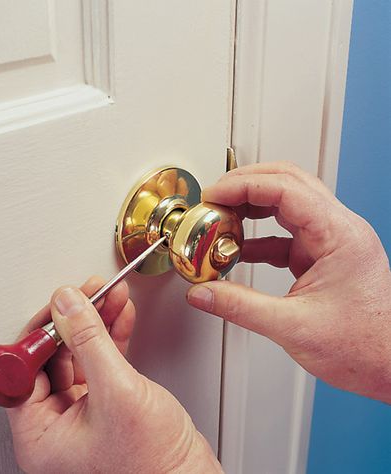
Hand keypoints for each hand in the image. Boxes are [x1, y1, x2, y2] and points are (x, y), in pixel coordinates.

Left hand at [7, 276, 221, 472]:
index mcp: (41, 435)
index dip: (41, 333)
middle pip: (53, 356)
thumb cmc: (154, 462)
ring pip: (79, 353)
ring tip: (110, 295)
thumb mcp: (117, 391)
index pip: (24, 371)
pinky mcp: (104, 400)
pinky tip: (119, 314)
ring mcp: (80, 411)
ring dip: (96, 321)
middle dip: (75, 319)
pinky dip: (111, 334)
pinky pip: (100, 359)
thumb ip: (89, 342)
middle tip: (88, 292)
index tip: (58, 306)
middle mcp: (56, 423)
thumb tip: (67, 305)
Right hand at [187, 161, 390, 402]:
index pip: (285, 188)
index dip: (243, 186)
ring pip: (286, 205)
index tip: (214, 194)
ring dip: (251, 207)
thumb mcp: (293, 326)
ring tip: (221, 218)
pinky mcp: (322, 258)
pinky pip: (285, 235)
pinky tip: (238, 249)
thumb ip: (240, 307)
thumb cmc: (366, 347)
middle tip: (214, 197)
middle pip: (287, 183)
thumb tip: (202, 293)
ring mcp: (331, 242)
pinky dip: (258, 237)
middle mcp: (338, 230)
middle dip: (246, 185)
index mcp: (339, 235)